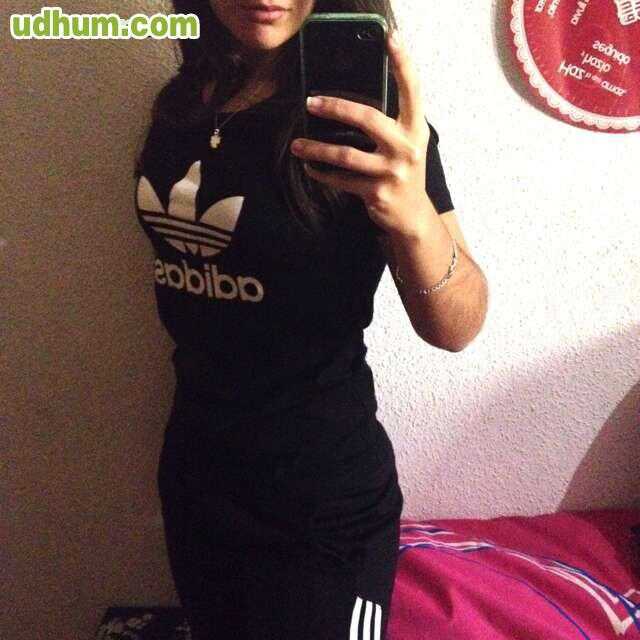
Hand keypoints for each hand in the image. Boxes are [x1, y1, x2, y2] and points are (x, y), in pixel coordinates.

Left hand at [290, 29, 431, 237]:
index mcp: (415, 128)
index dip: (402, 62)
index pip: (412, 89)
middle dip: (335, 108)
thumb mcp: (405, 144)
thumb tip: (349, 104)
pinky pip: (341, 180)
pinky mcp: (376, 192)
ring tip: (297, 146)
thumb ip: (390, 124)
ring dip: (317, 150)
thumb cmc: (403, 172)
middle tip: (311, 103)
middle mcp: (406, 147)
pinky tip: (310, 168)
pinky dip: (322, 174)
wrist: (412, 216)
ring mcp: (392, 171)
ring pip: (346, 154)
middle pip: (368, 118)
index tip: (390, 37)